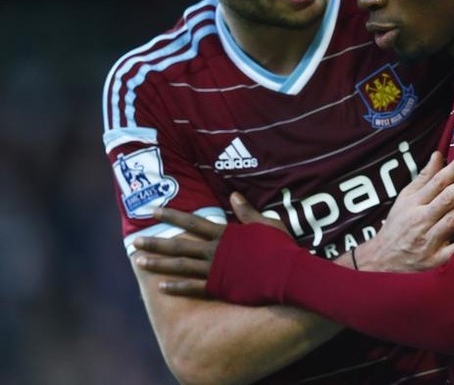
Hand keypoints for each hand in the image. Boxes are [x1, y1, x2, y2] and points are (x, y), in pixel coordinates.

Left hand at [133, 193, 284, 296]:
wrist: (287, 274)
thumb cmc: (280, 247)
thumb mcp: (265, 223)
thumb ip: (247, 211)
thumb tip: (233, 195)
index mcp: (225, 234)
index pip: (192, 222)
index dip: (171, 216)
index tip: (153, 210)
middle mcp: (215, 251)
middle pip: (179, 246)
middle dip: (155, 243)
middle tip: (135, 242)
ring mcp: (215, 271)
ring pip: (180, 267)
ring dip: (158, 265)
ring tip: (139, 263)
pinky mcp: (219, 288)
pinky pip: (193, 289)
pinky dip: (177, 288)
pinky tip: (161, 287)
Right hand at [358, 152, 453, 271]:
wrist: (382, 260)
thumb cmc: (398, 225)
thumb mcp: (406, 199)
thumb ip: (424, 178)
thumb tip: (439, 155)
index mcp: (414, 203)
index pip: (436, 183)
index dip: (452, 170)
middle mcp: (421, 220)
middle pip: (446, 199)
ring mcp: (428, 241)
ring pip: (452, 222)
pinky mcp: (434, 260)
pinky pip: (453, 251)